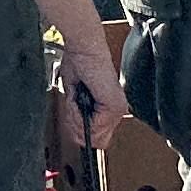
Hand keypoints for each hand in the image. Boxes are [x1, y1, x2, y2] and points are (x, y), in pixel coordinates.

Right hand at [57, 29, 131, 148]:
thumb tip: (78, 137)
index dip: (81, 131)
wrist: (84, 48)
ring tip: (75, 97)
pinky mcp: (113, 107)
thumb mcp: (74, 95)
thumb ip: (78, 117)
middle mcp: (118, 110)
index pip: (100, 139)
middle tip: (73, 104)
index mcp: (110, 107)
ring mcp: (118, 110)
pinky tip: (78, 97)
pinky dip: (78, 114)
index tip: (73, 116)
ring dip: (76, 119)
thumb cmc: (79, 63)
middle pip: (97, 142)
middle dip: (78, 127)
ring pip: (93, 136)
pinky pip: (92, 127)